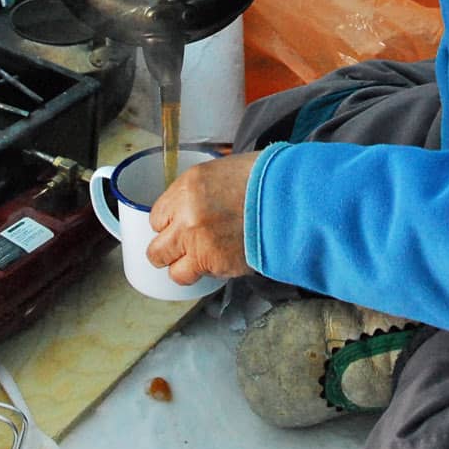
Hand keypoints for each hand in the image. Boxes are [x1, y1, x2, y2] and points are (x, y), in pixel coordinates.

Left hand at [145, 151, 259, 284]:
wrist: (291, 198)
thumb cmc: (265, 179)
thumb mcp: (223, 170)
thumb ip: (199, 192)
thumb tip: (192, 205)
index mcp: (186, 188)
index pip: (157, 217)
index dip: (170, 224)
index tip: (179, 226)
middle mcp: (185, 217)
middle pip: (156, 250)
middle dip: (169, 251)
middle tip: (184, 249)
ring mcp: (198, 244)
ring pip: (174, 271)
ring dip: (186, 268)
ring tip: (202, 261)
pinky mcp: (216, 264)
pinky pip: (200, 277)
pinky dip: (210, 272)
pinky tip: (224, 260)